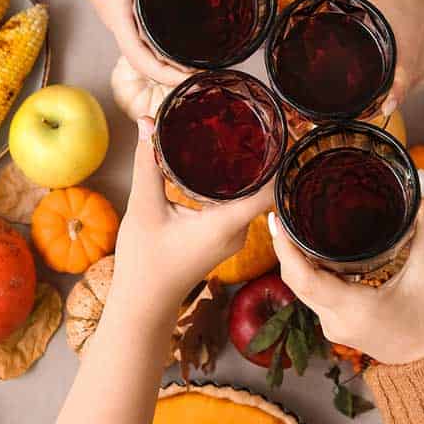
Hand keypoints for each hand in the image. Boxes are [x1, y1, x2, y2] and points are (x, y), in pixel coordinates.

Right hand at [0, 0, 189, 85]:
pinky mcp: (120, 1)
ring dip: (169, 56)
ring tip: (201, 55)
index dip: (169, 76)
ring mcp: (118, 12)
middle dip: (175, 71)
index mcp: (118, 15)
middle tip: (209, 68)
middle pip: (146, 60)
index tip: (195, 77)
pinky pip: (142, 28)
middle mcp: (117, 20)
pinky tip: (183, 28)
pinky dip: (162, 36)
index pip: (143, 60)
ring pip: (144, 46)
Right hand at [110, 118, 273, 316]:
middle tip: (259, 121)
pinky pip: (238, 205)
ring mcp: (233, 237)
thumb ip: (148, 163)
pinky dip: (234, 185)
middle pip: (263, 188)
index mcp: (226, 223)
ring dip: (248, 171)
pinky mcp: (223, 238)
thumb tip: (147, 121)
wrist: (144, 303)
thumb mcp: (143, 206)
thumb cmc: (144, 261)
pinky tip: (224, 165)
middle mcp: (238, 231)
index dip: (278, 159)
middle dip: (262, 156)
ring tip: (245, 135)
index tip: (280, 130)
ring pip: (250, 196)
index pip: (270, 188)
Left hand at [270, 199, 423, 364]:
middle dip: (284, 248)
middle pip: (296, 281)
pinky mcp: (338, 325)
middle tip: (281, 214)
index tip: (277, 221)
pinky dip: (310, 273)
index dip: (285, 249)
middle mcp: (335, 320)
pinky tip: (314, 250)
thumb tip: (421, 188)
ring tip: (294, 225)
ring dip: (295, 260)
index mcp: (352, 308)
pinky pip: (314, 295)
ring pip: (303, 289)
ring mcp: (334, 325)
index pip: (304, 279)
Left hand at [367, 0, 423, 114]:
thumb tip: (330, 40)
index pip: (402, 81)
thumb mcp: (372, 14)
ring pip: (406, 88)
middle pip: (402, 90)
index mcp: (406, 50)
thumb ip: (356, 30)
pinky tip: (384, 87)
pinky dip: (398, 86)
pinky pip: (411, 81)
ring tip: (369, 103)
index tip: (385, 110)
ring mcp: (423, 63)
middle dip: (382, 102)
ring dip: (390, 94)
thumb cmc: (394, 0)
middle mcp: (418, 61)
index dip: (393, 97)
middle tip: (361, 110)